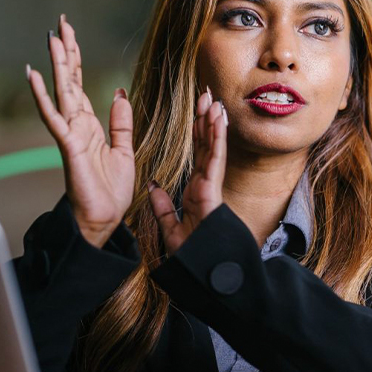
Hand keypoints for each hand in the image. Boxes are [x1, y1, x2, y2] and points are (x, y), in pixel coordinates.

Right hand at [27, 16, 134, 248]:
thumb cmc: (111, 188)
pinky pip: (55, 118)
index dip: (76, 59)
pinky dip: (43, 97)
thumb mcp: (124, 148)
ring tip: (51, 39)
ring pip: (61, 92)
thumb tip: (119, 93)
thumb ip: (120, 121)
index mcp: (90, 124)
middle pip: (69, 80)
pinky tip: (34, 76)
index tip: (70, 34)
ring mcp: (70, 133)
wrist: (104, 218)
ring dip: (56, 65)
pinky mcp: (69, 146)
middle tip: (61, 23)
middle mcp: (77, 124)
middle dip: (66, 52)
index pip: (80, 84)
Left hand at [148, 90, 225, 254]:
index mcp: (196, 191)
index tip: (198, 112)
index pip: (197, 155)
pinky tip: (217, 120)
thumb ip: (164, 207)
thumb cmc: (192, 257)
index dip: (197, 132)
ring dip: (213, 123)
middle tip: (207, 95)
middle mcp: (205, 185)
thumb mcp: (170, 230)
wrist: (204, 276)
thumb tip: (154, 184)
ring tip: (213, 100)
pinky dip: (217, 138)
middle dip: (206, 119)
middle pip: (206, 145)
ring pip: (213, 148)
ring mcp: (211, 187)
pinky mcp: (213, 191)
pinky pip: (215, 160)